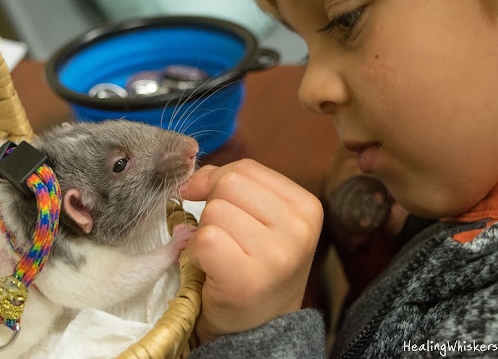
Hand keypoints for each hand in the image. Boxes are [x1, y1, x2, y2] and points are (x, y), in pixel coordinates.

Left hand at [180, 159, 322, 342]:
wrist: (259, 329)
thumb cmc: (256, 268)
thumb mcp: (261, 219)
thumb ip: (234, 187)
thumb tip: (190, 177)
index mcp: (306, 207)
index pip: (246, 168)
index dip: (216, 180)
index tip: (210, 201)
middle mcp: (298, 229)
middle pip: (228, 183)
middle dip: (212, 206)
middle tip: (223, 237)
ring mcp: (276, 255)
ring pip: (214, 211)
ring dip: (204, 233)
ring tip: (221, 257)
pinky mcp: (248, 278)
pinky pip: (205, 239)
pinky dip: (196, 252)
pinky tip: (211, 269)